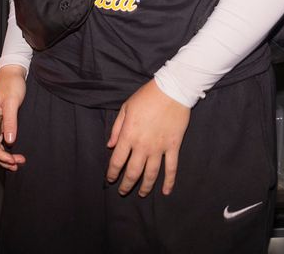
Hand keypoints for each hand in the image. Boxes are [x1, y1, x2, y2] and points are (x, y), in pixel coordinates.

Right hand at [0, 65, 27, 170]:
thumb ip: (10, 121)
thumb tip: (9, 139)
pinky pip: (0, 139)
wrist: (12, 73)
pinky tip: (13, 152)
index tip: (11, 160)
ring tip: (17, 162)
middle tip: (17, 164)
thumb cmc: (11, 83)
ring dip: (5, 155)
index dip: (0, 155)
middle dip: (3, 159)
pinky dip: (6, 148)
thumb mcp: (12, 102)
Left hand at [106, 80, 190, 196]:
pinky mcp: (173, 146)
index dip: (112, 173)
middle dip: (126, 185)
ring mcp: (159, 148)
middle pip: (133, 172)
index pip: (117, 161)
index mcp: (128, 135)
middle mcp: (143, 146)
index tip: (111, 179)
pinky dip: (169, 182)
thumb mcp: (126, 108)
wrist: (172, 90)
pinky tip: (166, 192)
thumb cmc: (147, 96)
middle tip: (123, 191)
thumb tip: (110, 145)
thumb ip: (117, 128)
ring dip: (145, 187)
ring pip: (151, 174)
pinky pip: (171, 168)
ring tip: (141, 194)